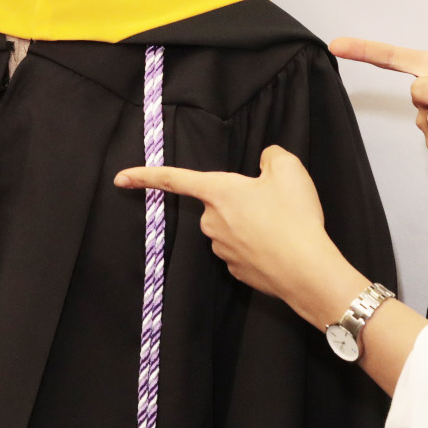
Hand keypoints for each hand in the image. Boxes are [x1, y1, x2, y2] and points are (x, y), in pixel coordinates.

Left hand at [115, 145, 360, 328]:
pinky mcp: (235, 271)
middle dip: (241, 202)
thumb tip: (265, 161)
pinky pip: (243, 250)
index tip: (120, 178)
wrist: (307, 270)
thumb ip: (271, 156)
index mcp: (218, 192)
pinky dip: (258, 246)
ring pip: (232, 227)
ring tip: (283, 226)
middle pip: (219, 204)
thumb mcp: (289, 169)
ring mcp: (221, 250)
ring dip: (252, 224)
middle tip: (276, 204)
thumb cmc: (295, 217)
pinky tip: (279, 247)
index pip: (175, 179)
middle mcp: (211, 222)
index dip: (145, 176)